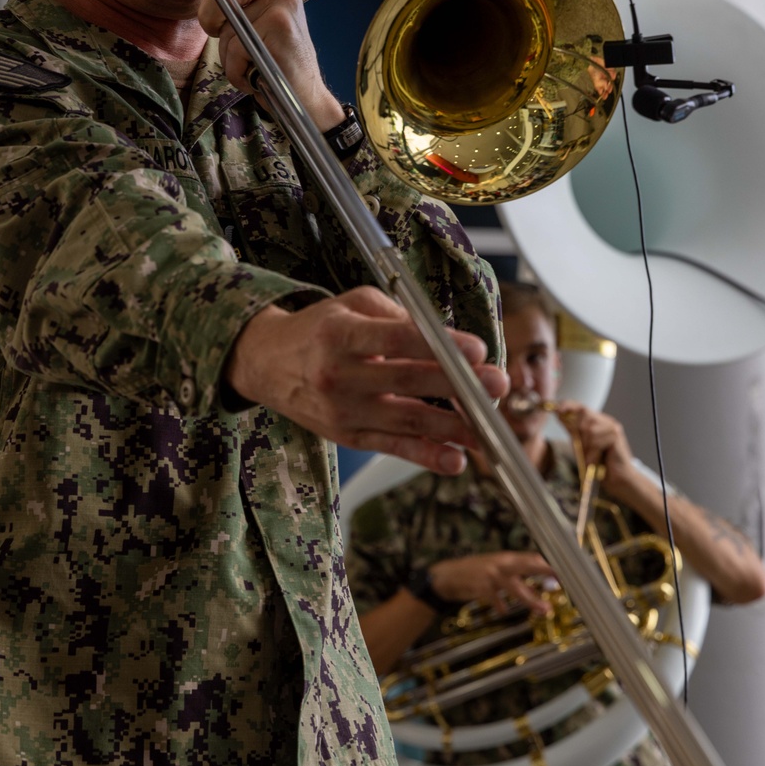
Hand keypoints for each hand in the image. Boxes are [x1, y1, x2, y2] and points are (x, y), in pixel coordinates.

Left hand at [163, 0, 343, 131]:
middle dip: (210, 18)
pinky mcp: (280, 23)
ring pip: (225, 24)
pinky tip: (258, 73)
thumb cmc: (270, 61)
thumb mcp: (247, 26)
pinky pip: (236, 48)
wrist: (303, 95)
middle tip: (223, 37)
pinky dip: (239, 70)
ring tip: (252, 62)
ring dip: (230, 55)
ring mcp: (282, 0)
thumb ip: (229, 3)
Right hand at [226, 287, 509, 474]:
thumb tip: (446, 339)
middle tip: (497, 386)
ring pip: (407, 420)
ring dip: (453, 427)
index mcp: (340, 334)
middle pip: (408, 381)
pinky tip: (455, 460)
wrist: (267, 364)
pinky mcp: (347, 436)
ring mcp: (343, 410)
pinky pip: (392, 447)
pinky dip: (425, 456)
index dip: (440, 346)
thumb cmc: (319, 329)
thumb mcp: (352, 305)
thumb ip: (398, 317)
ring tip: (489, 430)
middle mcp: (339, 375)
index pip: (399, 339)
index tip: (477, 351)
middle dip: (459, 385)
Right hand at [427, 552, 552, 613]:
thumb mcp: (497, 571)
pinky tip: (504, 611)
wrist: (448, 575)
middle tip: (563, 578)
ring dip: (531, 599)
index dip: (549, 563)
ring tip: (544, 609)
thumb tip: (538, 591)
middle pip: (528, 565)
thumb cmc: (476, 572)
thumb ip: (517, 579)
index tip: (567, 569)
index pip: (533, 557)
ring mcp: (491, 575)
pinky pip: (495, 598)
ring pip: (515, 587)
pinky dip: (500, 605)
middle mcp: (501, 563)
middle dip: (546, 570)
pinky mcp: (481, 587)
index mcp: (507, 558)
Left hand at [554, 401, 635, 493]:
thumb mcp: (581, 444)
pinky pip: (596, 441)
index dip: (569, 405)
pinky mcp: (616, 437)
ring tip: (590, 458)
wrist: (617, 478)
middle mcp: (607, 421)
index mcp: (599, 421)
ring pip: (589, 429)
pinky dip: (592, 453)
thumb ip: (573, 430)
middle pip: (584, 413)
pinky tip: (596, 461)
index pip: (582, 407)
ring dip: (585, 446)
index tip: (557, 410)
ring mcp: (613, 427)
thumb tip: (560, 415)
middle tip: (580, 448)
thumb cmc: (599, 462)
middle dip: (577, 430)